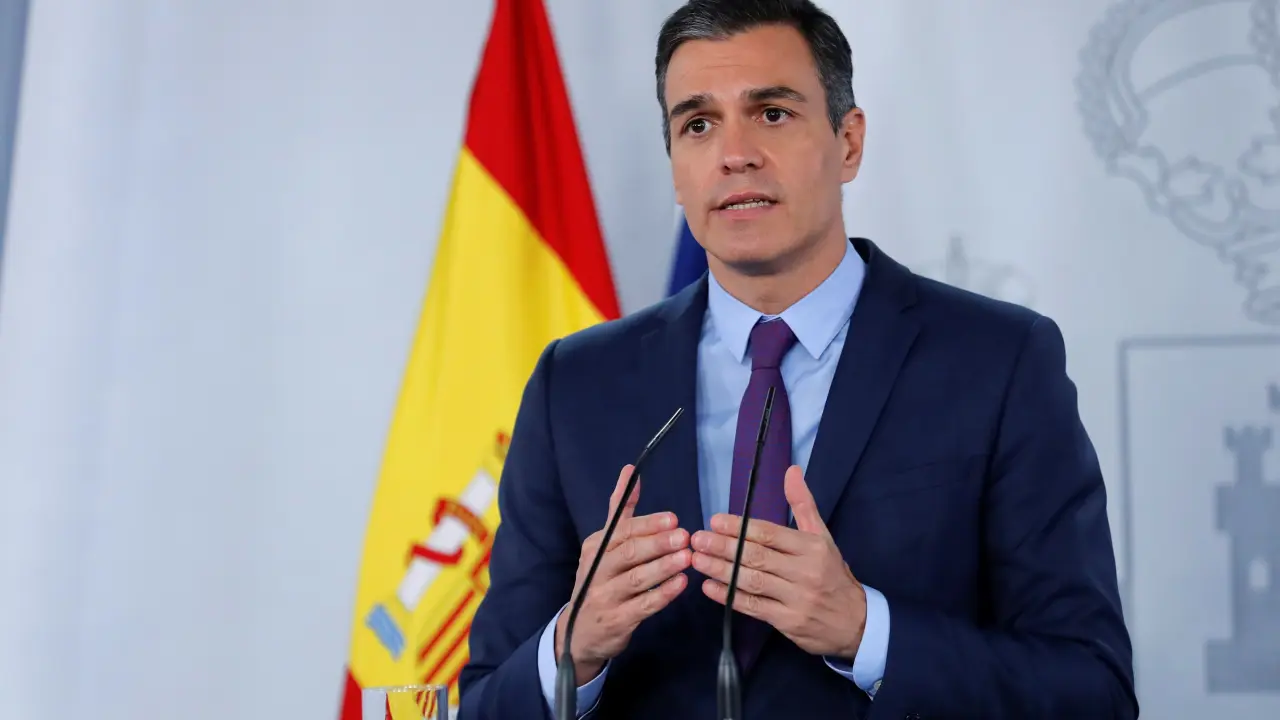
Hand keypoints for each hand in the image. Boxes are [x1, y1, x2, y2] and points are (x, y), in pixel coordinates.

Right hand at [555, 464, 690, 682]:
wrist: (579, 631)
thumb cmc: (601, 580)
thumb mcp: (605, 544)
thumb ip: (620, 510)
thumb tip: (631, 470)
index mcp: (596, 547)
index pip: (621, 531)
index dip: (648, 525)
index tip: (673, 519)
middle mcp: (597, 569)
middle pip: (628, 553)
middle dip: (657, 544)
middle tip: (685, 536)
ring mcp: (605, 597)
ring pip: (635, 579)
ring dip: (663, 567)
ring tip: (687, 558)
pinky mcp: (617, 621)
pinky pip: (642, 606)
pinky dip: (663, 594)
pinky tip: (681, 584)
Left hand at [691, 465, 866, 658]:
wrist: (857, 623)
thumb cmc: (834, 576)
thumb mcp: (823, 537)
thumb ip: (803, 505)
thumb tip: (791, 470)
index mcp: (811, 547)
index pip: (769, 534)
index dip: (739, 527)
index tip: (715, 521)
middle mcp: (804, 571)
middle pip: (756, 556)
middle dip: (723, 547)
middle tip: (697, 539)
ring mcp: (796, 598)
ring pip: (751, 581)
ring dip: (720, 570)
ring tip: (697, 560)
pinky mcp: (788, 622)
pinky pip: (753, 607)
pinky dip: (729, 596)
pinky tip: (710, 587)